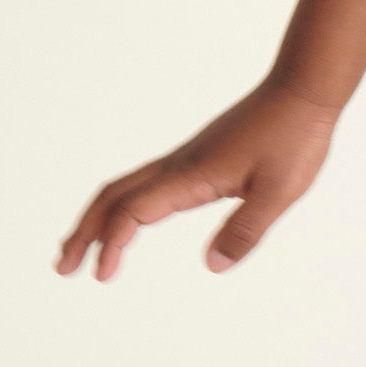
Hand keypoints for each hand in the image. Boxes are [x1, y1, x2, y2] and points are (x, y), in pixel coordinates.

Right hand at [55, 79, 337, 280]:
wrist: (302, 89)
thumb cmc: (294, 138)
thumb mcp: (279, 192)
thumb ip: (246, 230)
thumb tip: (212, 267)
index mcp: (191, 175)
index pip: (134, 212)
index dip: (112, 245)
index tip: (102, 277)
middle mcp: (178, 166)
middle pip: (113, 198)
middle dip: (84, 233)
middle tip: (63, 268)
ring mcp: (184, 159)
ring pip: (125, 188)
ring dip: (98, 218)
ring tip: (81, 249)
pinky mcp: (196, 157)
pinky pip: (145, 184)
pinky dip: (123, 205)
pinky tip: (131, 222)